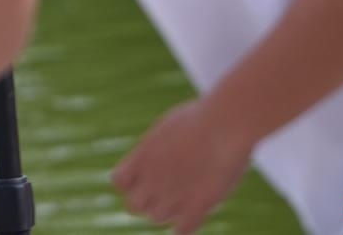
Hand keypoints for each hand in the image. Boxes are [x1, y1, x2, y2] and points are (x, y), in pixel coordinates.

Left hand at [111, 98, 253, 232]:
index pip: (119, 182)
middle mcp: (151, 180)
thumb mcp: (168, 129)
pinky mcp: (197, 207)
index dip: (131, 181)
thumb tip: (160, 159)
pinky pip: (183, 231)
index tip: (146, 174)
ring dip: (168, 211)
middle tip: (167, 188)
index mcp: (141, 157)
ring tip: (186, 195)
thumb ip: (157, 150)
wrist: (223, 125)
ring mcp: (172, 196)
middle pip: (134, 206)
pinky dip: (185, 227)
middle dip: (146, 200)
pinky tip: (195, 213)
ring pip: (157, 218)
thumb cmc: (201, 118)